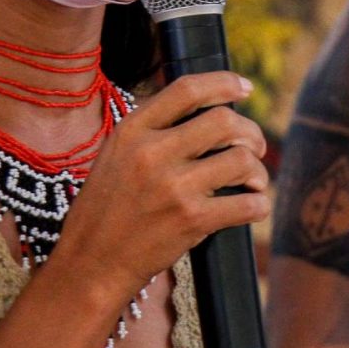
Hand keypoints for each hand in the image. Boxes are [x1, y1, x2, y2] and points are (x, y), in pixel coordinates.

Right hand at [48, 72, 269, 301]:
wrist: (90, 264)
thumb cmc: (104, 211)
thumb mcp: (115, 155)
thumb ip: (152, 131)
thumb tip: (204, 113)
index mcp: (132, 130)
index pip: (187, 89)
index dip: (224, 83)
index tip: (244, 89)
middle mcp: (153, 152)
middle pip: (224, 120)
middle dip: (251, 132)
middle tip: (254, 147)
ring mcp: (173, 186)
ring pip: (241, 159)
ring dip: (257, 170)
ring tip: (253, 181)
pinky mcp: (191, 220)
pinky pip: (246, 204)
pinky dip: (258, 204)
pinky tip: (253, 206)